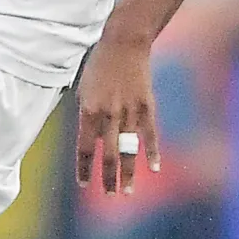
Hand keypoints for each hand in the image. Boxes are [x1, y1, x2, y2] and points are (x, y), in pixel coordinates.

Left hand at [73, 32, 159, 195]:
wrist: (124, 42)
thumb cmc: (99, 65)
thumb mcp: (84, 89)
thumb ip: (86, 116)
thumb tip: (90, 141)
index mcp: (89, 110)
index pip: (84, 147)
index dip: (84, 167)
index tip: (84, 184)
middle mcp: (109, 114)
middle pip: (107, 154)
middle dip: (107, 178)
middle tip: (110, 196)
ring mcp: (129, 111)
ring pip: (128, 149)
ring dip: (127, 173)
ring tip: (128, 192)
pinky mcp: (147, 106)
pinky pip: (150, 133)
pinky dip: (152, 152)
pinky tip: (154, 169)